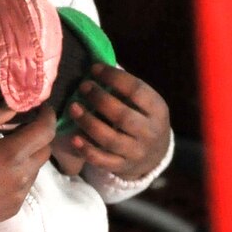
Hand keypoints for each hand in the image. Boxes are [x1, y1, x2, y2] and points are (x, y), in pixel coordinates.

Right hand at [0, 104, 54, 231]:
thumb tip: (15, 104)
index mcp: (12, 153)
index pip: (46, 130)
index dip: (47, 115)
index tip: (41, 107)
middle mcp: (23, 175)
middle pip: (45, 149)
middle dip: (38, 135)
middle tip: (18, 128)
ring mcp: (20, 195)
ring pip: (36, 168)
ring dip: (27, 155)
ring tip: (3, 152)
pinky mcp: (14, 208)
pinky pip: (25, 186)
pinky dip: (19, 175)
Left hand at [60, 64, 170, 179]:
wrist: (154, 154)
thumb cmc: (141, 117)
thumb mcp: (143, 102)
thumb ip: (125, 86)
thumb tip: (96, 64)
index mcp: (158, 110)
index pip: (137, 91)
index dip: (113, 78)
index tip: (94, 69)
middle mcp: (150, 132)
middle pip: (122, 116)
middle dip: (99, 99)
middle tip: (82, 86)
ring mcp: (137, 152)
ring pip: (110, 139)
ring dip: (88, 122)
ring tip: (73, 107)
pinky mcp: (123, 167)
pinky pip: (103, 160)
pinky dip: (87, 150)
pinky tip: (74, 137)